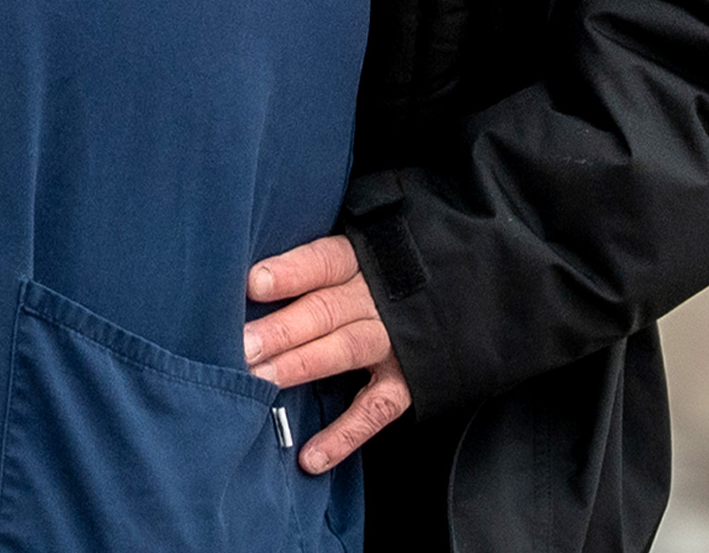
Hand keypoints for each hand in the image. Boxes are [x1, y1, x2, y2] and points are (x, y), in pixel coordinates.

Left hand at [243, 235, 412, 473]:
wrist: (467, 286)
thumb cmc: (387, 271)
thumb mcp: (360, 251)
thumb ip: (314, 265)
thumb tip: (249, 280)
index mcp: (362, 260)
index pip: (324, 262)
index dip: (291, 272)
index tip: (253, 283)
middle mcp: (379, 299)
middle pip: (326, 310)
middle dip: (282, 330)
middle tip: (241, 345)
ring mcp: (397, 341)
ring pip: (345, 350)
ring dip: (301, 365)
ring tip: (261, 379)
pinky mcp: (410, 381)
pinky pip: (375, 410)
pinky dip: (344, 435)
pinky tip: (311, 457)